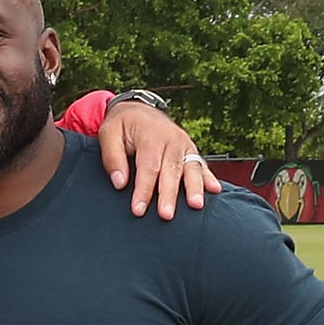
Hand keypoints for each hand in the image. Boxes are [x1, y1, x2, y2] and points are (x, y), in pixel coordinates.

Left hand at [100, 100, 220, 220]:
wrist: (139, 109)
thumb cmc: (122, 125)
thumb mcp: (108, 134)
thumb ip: (112, 158)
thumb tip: (120, 183)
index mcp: (152, 136)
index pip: (149, 167)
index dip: (144, 190)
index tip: (139, 210)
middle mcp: (172, 140)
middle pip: (171, 171)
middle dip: (169, 194)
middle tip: (166, 215)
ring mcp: (184, 144)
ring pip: (191, 168)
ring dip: (194, 188)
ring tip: (196, 205)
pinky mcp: (190, 149)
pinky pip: (201, 164)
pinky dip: (208, 177)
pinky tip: (215, 190)